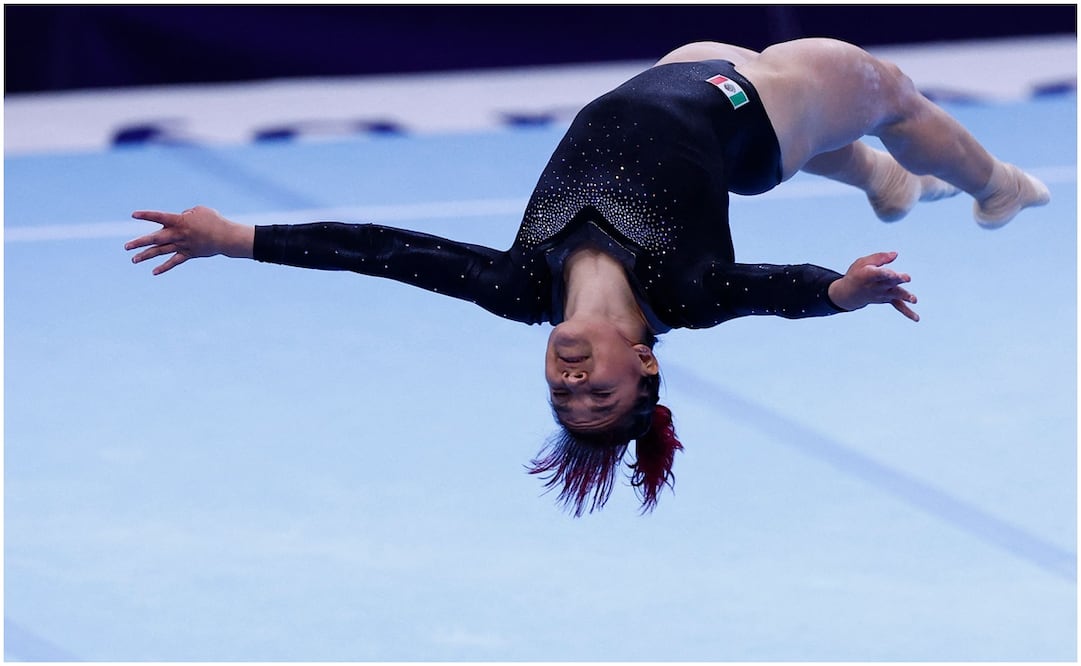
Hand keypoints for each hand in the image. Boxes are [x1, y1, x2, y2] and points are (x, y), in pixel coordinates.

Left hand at [125, 206, 252, 274]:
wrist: (226, 237)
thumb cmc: (214, 220)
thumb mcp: (199, 210)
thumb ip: (185, 214)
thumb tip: (179, 218)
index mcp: (179, 221)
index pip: (159, 217)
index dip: (146, 215)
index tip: (133, 215)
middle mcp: (178, 234)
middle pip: (155, 238)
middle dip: (140, 242)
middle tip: (126, 246)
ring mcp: (182, 245)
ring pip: (161, 251)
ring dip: (146, 255)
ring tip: (133, 260)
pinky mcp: (189, 254)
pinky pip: (174, 262)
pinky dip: (164, 267)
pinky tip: (154, 272)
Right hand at [828, 251, 918, 321]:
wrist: (849, 294)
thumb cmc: (857, 274)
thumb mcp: (863, 262)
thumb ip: (879, 257)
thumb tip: (895, 254)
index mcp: (868, 275)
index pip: (878, 274)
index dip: (886, 273)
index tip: (892, 272)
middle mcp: (876, 286)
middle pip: (889, 282)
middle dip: (898, 280)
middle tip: (907, 278)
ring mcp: (882, 294)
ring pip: (895, 294)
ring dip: (905, 296)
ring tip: (914, 299)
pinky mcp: (887, 299)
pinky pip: (898, 306)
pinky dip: (908, 312)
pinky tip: (917, 318)